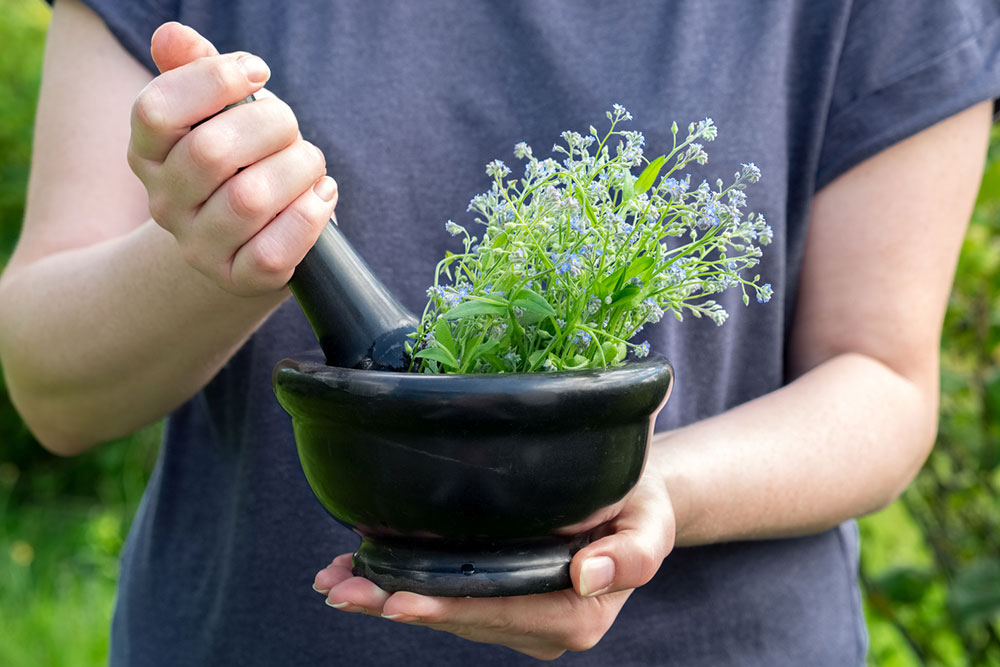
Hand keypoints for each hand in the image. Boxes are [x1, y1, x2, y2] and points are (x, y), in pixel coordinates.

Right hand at [127, 23, 336, 296]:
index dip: (214, 81)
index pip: (158, 110)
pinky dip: (309, 216)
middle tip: (293, 129)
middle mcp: (165, 203)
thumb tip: (172, 36)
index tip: (258, 72)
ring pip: (250, 200)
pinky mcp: (239, 279)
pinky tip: (320, 196)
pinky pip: (274, 252)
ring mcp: (199, 247)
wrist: (249, 242)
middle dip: (272, 126)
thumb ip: (197, 72)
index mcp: (149, 153)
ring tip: (311, 165)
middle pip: (212, 152)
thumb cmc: (242, 164)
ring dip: (298, 170)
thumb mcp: (218, 115)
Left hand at [312, 463, 675, 659]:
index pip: (500, 613)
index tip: (396, 602)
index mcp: (575, 616)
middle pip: (461, 618)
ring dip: (388, 599)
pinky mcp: (501, 604)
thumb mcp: (651, 523)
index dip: (446, 609)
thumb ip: (632, 555)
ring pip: (447, 613)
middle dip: (397, 605)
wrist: (635, 502)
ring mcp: (518, 620)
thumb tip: (586, 577)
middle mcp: (541, 627)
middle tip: (339, 588)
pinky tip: (360, 575)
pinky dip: (403, 589)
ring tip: (336, 580)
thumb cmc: (642, 506)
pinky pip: (449, 601)